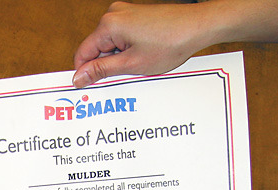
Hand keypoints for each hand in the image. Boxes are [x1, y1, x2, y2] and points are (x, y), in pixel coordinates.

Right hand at [73, 2, 210, 87]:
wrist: (199, 26)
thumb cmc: (171, 42)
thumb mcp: (131, 64)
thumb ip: (101, 71)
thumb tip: (78, 77)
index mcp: (109, 24)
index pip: (83, 53)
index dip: (85, 73)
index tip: (89, 88)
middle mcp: (114, 14)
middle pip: (96, 49)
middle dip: (106, 66)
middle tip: (123, 78)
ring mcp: (125, 13)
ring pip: (110, 45)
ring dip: (119, 59)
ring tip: (139, 65)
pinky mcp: (135, 16)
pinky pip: (121, 38)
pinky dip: (127, 51)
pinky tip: (143, 57)